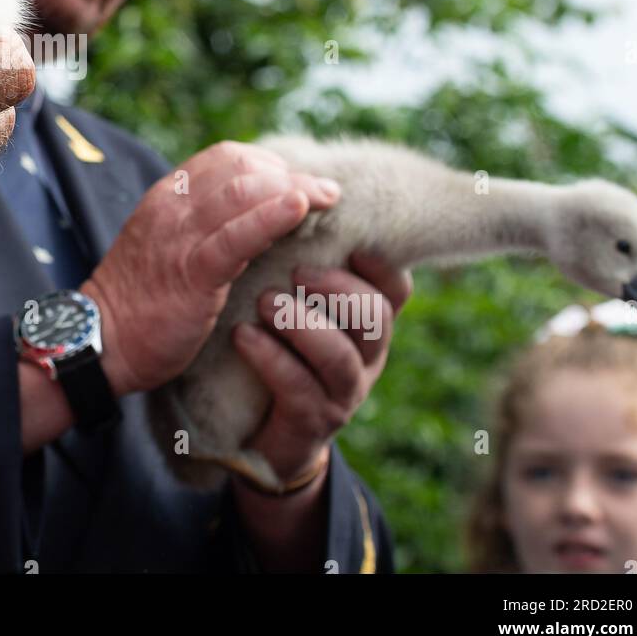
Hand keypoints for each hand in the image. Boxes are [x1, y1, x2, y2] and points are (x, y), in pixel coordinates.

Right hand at [81, 141, 342, 396]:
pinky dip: (272, 217)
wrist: (103, 342)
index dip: (270, 164)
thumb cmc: (142, 301)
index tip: (297, 184)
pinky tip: (301, 208)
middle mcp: (172, 208)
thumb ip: (201, 225)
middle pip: (241, 166)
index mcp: (166, 197)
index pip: (226, 157)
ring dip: (294, 188)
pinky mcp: (192, 272)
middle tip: (326, 192)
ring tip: (328, 198)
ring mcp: (180, 238)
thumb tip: (252, 213)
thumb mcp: (167, 246)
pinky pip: (236, 236)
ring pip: (243, 192)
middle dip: (290, 173)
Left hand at [231, 250, 413, 485]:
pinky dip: (271, 357)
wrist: (260, 435)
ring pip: (339, 356)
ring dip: (302, 323)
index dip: (380, 264)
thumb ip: (305, 268)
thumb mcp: (300, 308)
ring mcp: (342, 394)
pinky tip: (242, 335)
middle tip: (296, 271)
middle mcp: (365, 358)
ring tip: (264, 302)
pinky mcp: (310, 422)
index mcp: (368, 326)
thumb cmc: (281, 351)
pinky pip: (299, 389)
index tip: (350, 240)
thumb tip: (295, 200)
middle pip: (375, 318)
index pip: (393, 291)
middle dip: (338, 289)